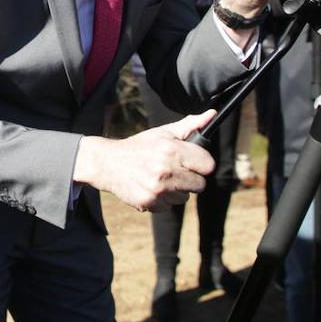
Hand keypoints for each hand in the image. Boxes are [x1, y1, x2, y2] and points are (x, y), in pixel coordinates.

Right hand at [73, 109, 216, 210]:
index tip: (192, 162)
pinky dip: (163, 200)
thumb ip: (190, 125)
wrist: (108, 163)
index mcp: (171, 150)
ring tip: (160, 179)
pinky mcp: (149, 203)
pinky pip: (169, 207)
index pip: (207, 165)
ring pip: (184, 197)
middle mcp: (166, 170)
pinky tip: (151, 187)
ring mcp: (157, 189)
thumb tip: (212, 115)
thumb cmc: (140, 146)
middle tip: (174, 170)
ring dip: (176, 190)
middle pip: (199, 185)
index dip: (201, 163)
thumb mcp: (163, 133)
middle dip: (190, 178)